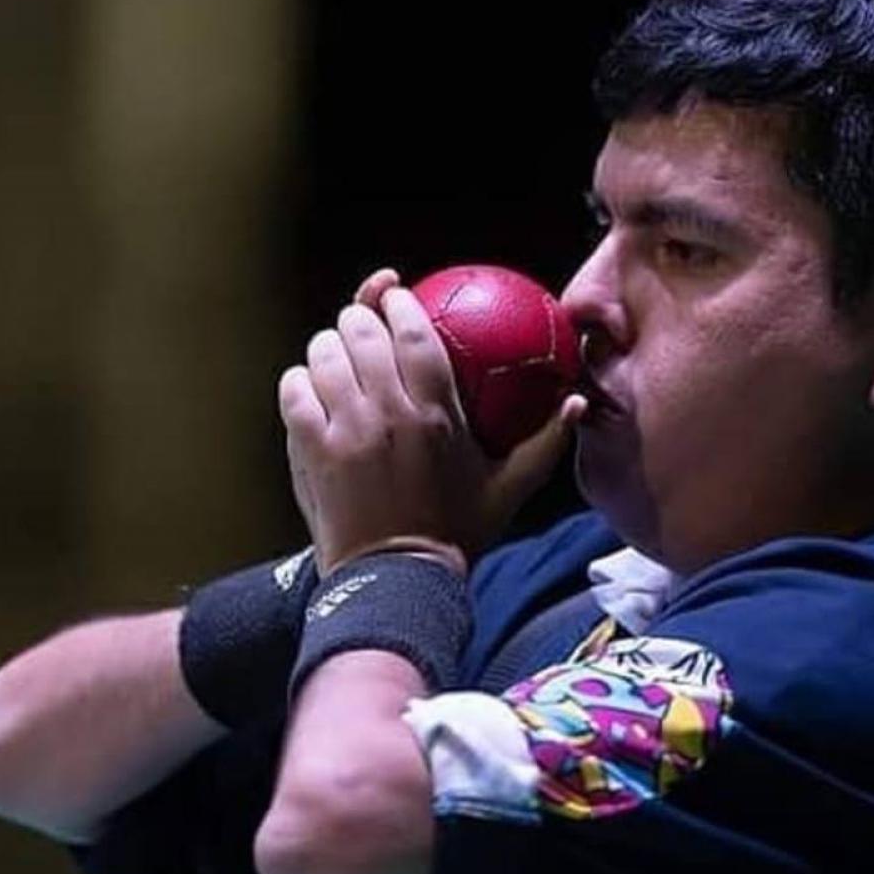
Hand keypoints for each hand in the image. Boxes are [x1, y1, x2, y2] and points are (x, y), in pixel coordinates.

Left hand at [279, 267, 586, 573]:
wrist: (397, 581)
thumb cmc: (457, 533)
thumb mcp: (510, 488)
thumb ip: (547, 442)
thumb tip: (579, 402)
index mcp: (436, 414)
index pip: (414, 333)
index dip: (399, 302)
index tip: (397, 293)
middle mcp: (388, 412)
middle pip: (361, 331)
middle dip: (358, 316)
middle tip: (362, 323)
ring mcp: (346, 429)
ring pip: (323, 354)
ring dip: (327, 346)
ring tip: (334, 353)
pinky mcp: (312, 448)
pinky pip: (294, 390)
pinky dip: (299, 382)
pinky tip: (308, 387)